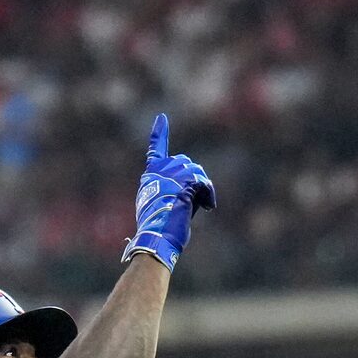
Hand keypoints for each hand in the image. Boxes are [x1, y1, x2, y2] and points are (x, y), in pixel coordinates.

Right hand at [122, 114, 215, 272]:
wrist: (157, 239)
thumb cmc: (160, 230)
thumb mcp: (161, 207)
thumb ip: (173, 191)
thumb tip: (196, 189)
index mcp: (150, 178)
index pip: (155, 151)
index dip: (159, 134)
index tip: (161, 119)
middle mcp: (159, 172)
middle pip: (185, 162)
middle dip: (193, 179)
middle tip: (195, 200)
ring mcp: (171, 176)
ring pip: (196, 172)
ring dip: (202, 189)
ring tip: (201, 206)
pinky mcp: (185, 183)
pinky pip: (203, 183)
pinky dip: (208, 195)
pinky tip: (208, 207)